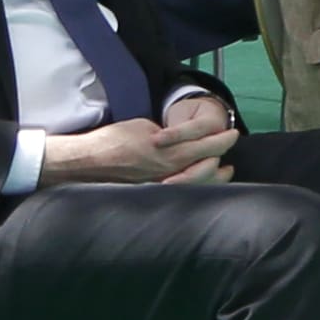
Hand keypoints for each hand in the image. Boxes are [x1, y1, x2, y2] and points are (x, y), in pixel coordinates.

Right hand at [45, 111, 243, 187]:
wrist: (86, 161)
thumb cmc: (113, 140)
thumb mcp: (145, 127)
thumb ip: (168, 135)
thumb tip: (180, 139)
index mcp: (171, 152)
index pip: (208, 145)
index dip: (224, 139)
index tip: (232, 133)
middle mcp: (170, 171)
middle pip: (208, 166)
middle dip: (222, 156)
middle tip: (230, 148)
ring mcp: (161, 184)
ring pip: (198, 183)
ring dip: (214, 176)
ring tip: (225, 171)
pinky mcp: (150, 192)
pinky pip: (181, 190)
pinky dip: (195, 185)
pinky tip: (199, 182)